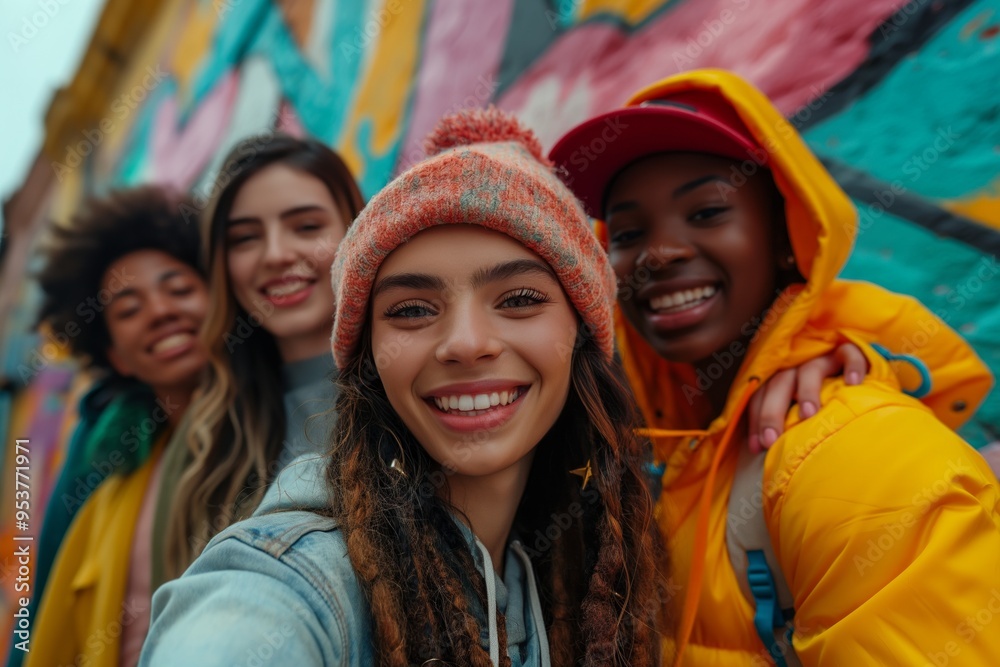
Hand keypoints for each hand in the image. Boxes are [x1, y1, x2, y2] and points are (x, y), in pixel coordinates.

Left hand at [748, 343, 867, 452]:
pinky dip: (852, 366)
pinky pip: (848, 354)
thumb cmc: (821, 397)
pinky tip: (853, 383)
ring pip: (810, 369)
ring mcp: (822, 357)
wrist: (853, 368)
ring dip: (807, 391)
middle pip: (779, 384)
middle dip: (771, 412)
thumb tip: (765, 451)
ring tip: (808, 414)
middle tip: (771, 440)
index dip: (756, 419)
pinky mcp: (847, 351)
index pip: (760, 395)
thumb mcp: (798, 409)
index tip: (757, 447)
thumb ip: (785, 424)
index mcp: (780, 378)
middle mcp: (796, 365)